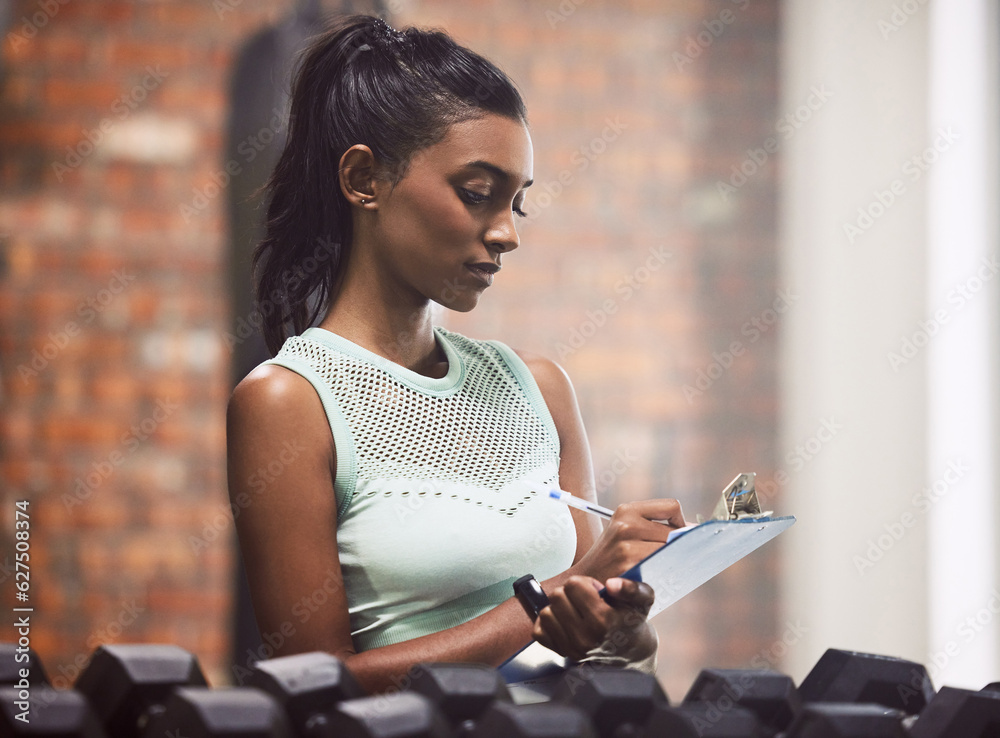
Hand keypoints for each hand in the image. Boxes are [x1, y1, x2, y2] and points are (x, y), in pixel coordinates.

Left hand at [532, 575, 656, 662]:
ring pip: (546, 612)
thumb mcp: (643, 600)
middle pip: (557, 596)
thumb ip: (631, 588)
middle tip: (586, 601)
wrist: (630, 652)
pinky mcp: (561, 653)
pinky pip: (539, 630)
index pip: (573, 585)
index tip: (596, 592)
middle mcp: (585, 636)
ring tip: (576, 611)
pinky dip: (549, 623)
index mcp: (603, 620)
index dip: (585, 583)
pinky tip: (564, 621)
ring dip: (559, 607)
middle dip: (570, 593)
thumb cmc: (632, 621)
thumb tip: (611, 584)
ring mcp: (571, 647)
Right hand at [573, 499, 685, 581]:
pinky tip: (654, 579)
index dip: (680, 523)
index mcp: (626, 510)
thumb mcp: (624, 533)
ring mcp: (628, 546)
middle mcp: (626, 524)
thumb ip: (655, 527)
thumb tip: (693, 530)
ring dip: (671, 563)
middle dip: (676, 547)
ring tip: (658, 570)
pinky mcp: (630, 568)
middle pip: (674, 533)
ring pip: (670, 552)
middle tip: (666, 561)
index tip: (675, 538)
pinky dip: (664, 574)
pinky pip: (663, 568)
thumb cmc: (612, 559)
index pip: (672, 507)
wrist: (584, 583)